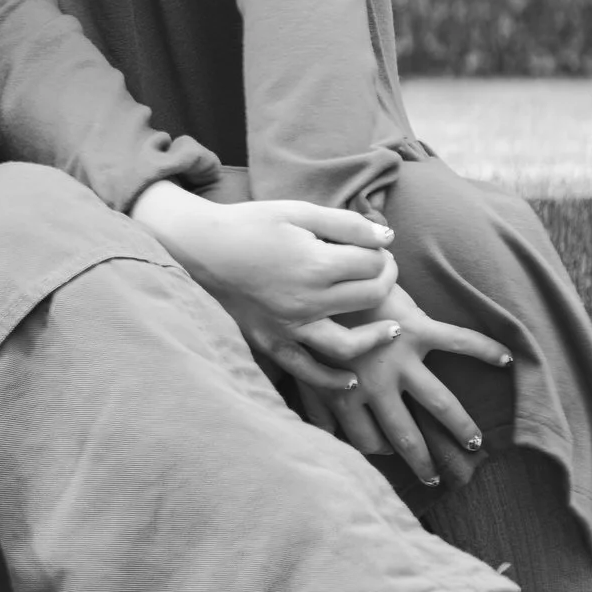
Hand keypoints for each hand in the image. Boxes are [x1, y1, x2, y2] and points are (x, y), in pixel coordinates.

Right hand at [131, 182, 403, 393]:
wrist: (199, 247)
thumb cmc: (249, 224)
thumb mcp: (297, 211)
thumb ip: (346, 224)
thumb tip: (387, 237)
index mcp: (316, 263)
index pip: (372, 264)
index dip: (382, 253)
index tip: (378, 247)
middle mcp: (308, 300)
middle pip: (369, 297)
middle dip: (385, 281)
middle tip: (383, 270)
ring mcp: (290, 326)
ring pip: (349, 344)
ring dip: (377, 337)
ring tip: (393, 328)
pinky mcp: (272, 341)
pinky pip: (308, 370)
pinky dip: (332, 380)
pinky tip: (351, 378)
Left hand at [297, 285, 514, 485]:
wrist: (324, 278)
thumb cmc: (311, 319)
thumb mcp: (302, 363)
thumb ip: (314, 396)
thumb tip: (322, 430)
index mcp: (346, 394)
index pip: (366, 439)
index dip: (377, 449)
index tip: (386, 454)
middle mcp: (376, 385)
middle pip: (405, 435)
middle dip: (421, 460)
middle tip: (435, 478)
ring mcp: (400, 359)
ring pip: (439, 403)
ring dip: (460, 426)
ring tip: (475, 444)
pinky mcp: (417, 329)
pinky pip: (457, 341)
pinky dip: (484, 348)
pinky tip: (506, 358)